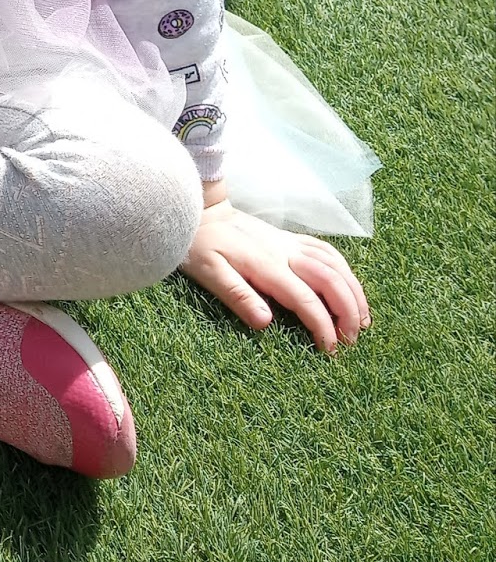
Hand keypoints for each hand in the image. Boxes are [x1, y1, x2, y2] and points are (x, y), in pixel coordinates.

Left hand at [180, 197, 370, 353]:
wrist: (200, 212)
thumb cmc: (199, 245)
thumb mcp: (209, 273)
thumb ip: (238, 296)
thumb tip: (266, 322)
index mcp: (268, 266)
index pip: (306, 300)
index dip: (323, 327)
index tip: (332, 350)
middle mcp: (286, 253)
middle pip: (332, 281)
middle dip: (349, 312)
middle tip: (352, 340)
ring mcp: (290, 244)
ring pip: (336, 264)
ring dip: (354, 291)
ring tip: (362, 319)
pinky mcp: (288, 238)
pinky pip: (326, 251)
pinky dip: (344, 269)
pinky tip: (348, 284)